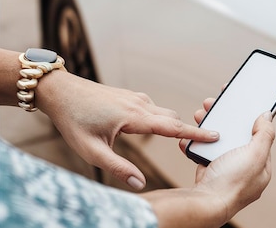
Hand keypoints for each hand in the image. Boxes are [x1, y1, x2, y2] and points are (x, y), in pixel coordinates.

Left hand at [35, 71, 218, 189]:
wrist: (60, 91)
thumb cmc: (73, 120)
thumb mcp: (91, 151)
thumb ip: (117, 168)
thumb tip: (140, 184)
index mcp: (134, 117)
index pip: (173, 127)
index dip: (196, 132)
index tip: (215, 135)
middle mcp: (140, 104)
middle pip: (173, 118)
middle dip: (189, 130)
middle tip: (201, 143)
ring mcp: (135, 98)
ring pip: (164, 112)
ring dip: (175, 124)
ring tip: (181, 138)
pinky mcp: (130, 96)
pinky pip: (154, 108)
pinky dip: (163, 118)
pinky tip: (155, 127)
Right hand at [179, 99, 274, 219]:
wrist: (203, 205)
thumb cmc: (231, 184)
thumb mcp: (255, 155)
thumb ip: (265, 134)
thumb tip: (268, 116)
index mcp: (260, 166)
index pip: (259, 136)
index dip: (250, 118)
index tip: (241, 102)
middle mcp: (243, 169)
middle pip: (236, 135)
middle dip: (225, 118)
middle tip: (214, 104)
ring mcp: (225, 171)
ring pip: (217, 141)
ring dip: (208, 125)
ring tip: (200, 114)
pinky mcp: (208, 173)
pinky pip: (202, 153)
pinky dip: (195, 143)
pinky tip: (190, 136)